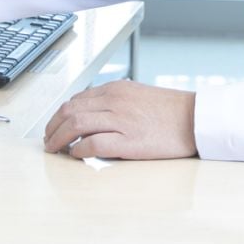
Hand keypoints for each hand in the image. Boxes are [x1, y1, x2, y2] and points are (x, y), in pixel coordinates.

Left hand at [43, 80, 196, 159]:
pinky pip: (92, 143)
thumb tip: (94, 114)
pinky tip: (76, 154)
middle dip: (53, 126)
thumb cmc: (171, 111)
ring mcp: (120, 120)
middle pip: (70, 111)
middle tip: (48, 140)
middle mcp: (115, 101)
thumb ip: (116, 101)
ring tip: (54, 149)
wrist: (196, 119)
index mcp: (116, 89)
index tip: (55, 126)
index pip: (77, 99)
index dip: (60, 115)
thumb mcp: (139, 95)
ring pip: (76, 124)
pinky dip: (78, 149)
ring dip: (59, 138)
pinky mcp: (128, 141)